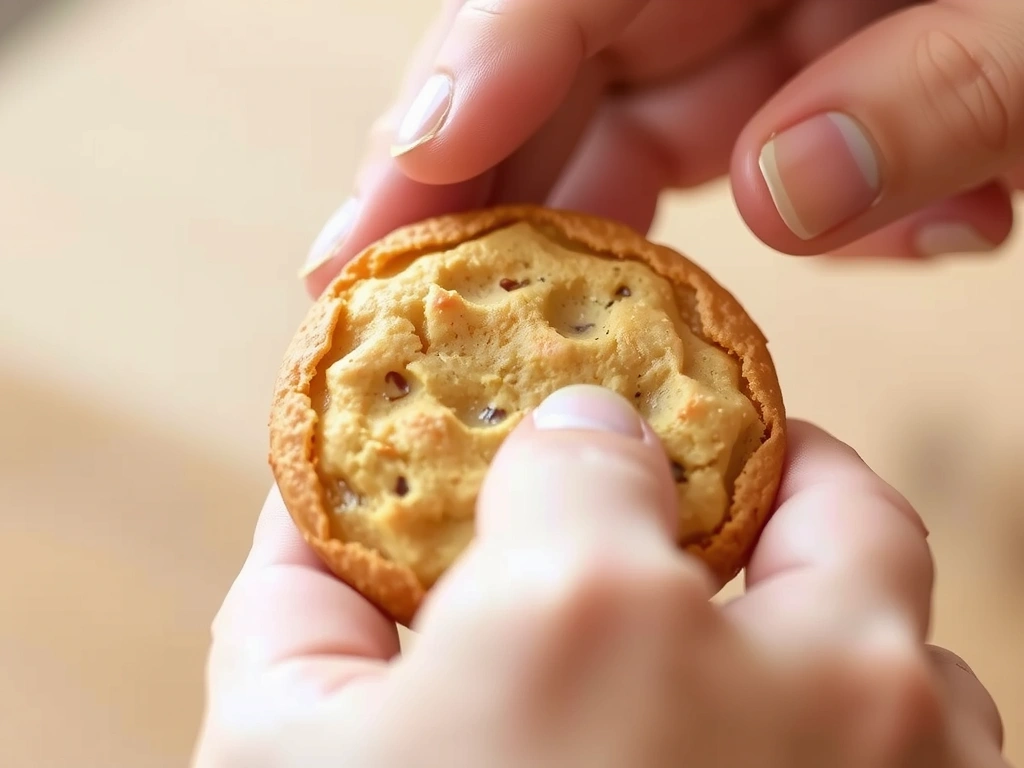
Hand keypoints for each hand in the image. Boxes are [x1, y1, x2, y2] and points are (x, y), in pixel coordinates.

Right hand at [192, 386, 1004, 767]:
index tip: (574, 451)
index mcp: (591, 622)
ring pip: (923, 656)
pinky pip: (949, 767)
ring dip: (848, 634)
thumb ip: (298, 610)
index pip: (595, 445)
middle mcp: (790, 684)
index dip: (573, 442)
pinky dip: (881, 752)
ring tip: (755, 663)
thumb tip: (308, 516)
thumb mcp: (282, 764)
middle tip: (722, 497)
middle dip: (782, 478)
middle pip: (838, 501)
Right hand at [299, 0, 1023, 294]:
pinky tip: (929, 221)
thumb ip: (949, 81)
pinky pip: (745, 159)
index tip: (398, 188)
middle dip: (484, 186)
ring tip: (658, 308)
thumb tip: (788, 191)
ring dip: (648, 234)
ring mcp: (780, 23)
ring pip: (642, 130)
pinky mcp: (816, 79)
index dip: (478, 81)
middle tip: (392, 292)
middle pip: (566, 70)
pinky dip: (798, 222)